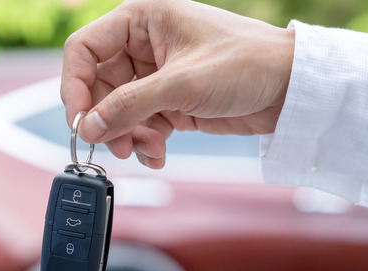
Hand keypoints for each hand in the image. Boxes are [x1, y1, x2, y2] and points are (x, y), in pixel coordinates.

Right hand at [61, 0, 294, 168]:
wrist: (292, 90)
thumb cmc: (247, 64)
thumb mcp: (182, 84)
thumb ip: (129, 105)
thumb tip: (87, 127)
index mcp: (142, 20)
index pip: (85, 49)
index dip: (75, 85)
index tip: (79, 121)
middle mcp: (145, 45)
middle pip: (99, 86)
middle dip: (106, 119)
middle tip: (114, 144)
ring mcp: (158, 76)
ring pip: (119, 111)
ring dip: (127, 135)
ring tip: (147, 148)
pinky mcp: (172, 102)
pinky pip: (141, 125)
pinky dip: (145, 142)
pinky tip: (159, 153)